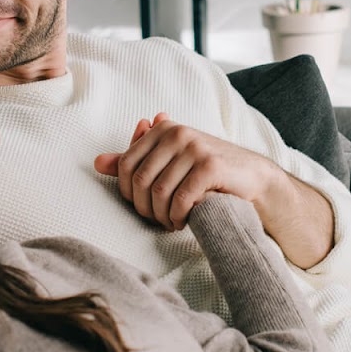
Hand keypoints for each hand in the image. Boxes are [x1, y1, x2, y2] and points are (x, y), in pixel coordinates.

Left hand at [93, 113, 280, 230]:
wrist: (252, 177)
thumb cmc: (207, 171)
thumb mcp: (169, 161)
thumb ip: (135, 161)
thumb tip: (98, 163)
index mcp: (162, 129)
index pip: (126, 165)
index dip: (128, 193)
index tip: (143, 206)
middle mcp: (177, 133)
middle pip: (140, 181)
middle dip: (145, 209)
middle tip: (158, 220)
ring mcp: (194, 148)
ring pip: (159, 193)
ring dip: (163, 216)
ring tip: (172, 222)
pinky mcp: (210, 166)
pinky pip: (181, 199)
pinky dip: (178, 217)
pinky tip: (184, 221)